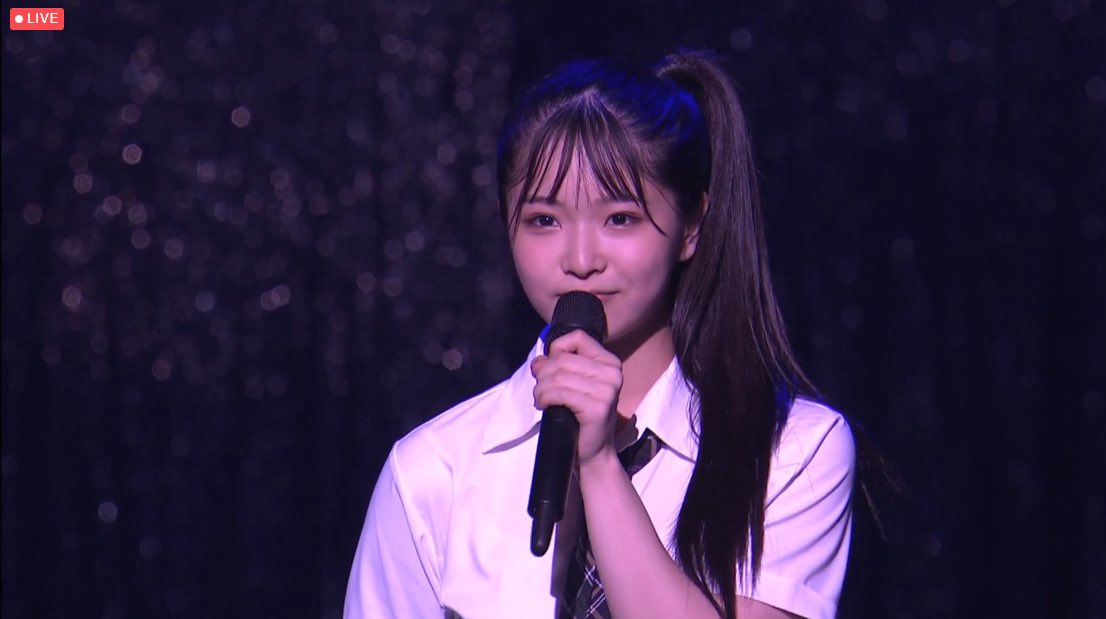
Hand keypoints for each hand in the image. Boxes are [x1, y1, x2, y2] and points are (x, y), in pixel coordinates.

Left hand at [530, 329, 623, 464]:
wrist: (593, 451)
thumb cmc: (581, 416)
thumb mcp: (573, 384)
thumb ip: (558, 366)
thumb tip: (539, 360)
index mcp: (610, 362)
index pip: (577, 338)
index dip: (556, 349)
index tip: (550, 368)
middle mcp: (612, 373)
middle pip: (563, 358)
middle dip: (543, 374)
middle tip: (540, 390)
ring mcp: (607, 391)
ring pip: (558, 376)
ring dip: (541, 388)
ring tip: (541, 399)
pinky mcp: (597, 407)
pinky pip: (560, 393)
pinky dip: (545, 398)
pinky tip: (544, 406)